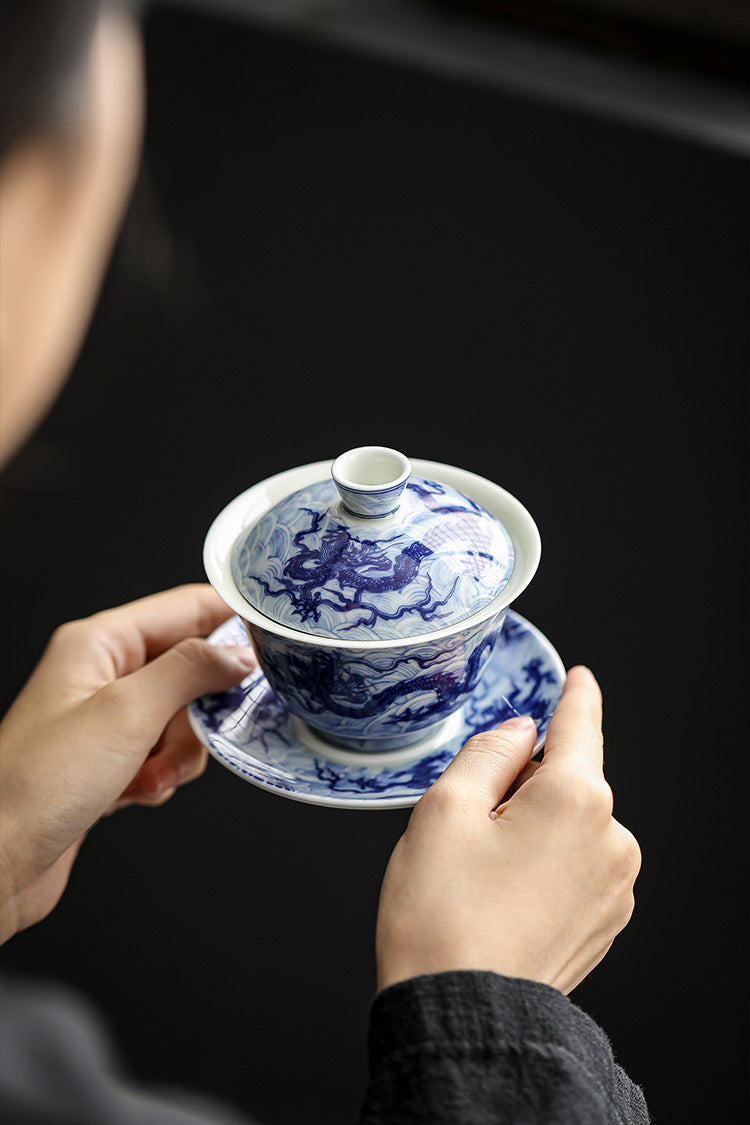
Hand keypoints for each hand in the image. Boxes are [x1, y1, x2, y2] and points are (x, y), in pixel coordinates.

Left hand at [0, 584, 253, 942]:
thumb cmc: (36, 785)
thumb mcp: (128, 713)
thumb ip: (190, 672)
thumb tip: (237, 654)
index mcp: (98, 643)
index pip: (184, 607)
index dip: (230, 621)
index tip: (272, 643)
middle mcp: (100, 674)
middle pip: (188, 668)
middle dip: (202, 707)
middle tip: (201, 732)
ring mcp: (104, 720)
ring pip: (181, 718)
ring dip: (182, 751)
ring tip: (154, 773)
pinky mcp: (107, 762)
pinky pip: (162, 754)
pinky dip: (162, 774)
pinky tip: (138, 792)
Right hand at [376, 666, 640, 994]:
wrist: (462, 1016)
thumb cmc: (443, 916)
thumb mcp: (445, 809)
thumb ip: (487, 752)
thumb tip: (518, 733)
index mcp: (575, 798)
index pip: (580, 725)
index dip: (575, 696)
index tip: (580, 680)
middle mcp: (610, 838)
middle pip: (568, 780)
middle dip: (525, 785)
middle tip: (469, 826)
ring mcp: (614, 886)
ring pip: (571, 825)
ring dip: (534, 828)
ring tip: (481, 874)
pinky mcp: (604, 922)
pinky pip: (577, 867)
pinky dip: (545, 866)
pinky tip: (502, 898)